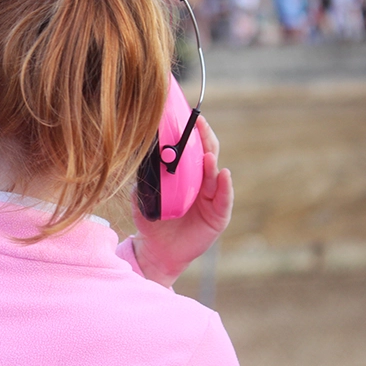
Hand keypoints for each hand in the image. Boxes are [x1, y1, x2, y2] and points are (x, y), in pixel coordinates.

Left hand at [132, 114, 232, 287]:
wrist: (158, 250)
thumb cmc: (152, 220)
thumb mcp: (145, 196)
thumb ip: (146, 178)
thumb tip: (141, 156)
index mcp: (186, 175)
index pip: (191, 149)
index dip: (190, 133)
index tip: (185, 115)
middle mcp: (202, 183)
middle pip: (207, 154)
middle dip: (204, 138)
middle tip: (199, 122)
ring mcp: (212, 198)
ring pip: (216, 175)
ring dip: (212, 162)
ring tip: (206, 153)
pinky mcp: (218, 215)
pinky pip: (223, 198)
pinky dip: (224, 186)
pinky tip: (223, 174)